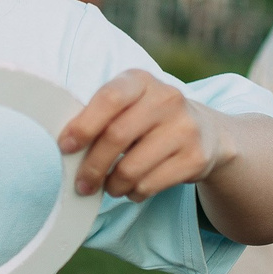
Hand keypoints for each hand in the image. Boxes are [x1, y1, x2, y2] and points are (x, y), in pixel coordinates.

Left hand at [59, 69, 227, 202]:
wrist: (206, 132)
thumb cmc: (148, 120)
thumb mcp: (129, 105)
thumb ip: (101, 117)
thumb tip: (67, 148)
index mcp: (142, 81)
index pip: (109, 98)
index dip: (84, 125)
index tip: (66, 147)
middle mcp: (168, 98)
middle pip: (116, 137)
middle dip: (92, 166)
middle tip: (83, 184)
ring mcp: (185, 128)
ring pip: (131, 168)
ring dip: (112, 185)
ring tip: (110, 186)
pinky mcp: (196, 158)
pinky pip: (150, 185)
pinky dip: (134, 193)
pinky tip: (134, 188)